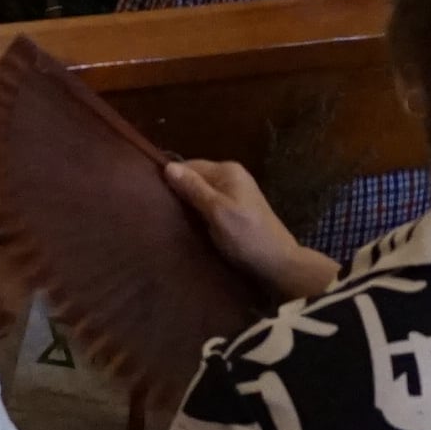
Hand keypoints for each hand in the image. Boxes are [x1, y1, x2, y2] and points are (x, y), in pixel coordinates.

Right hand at [165, 159, 339, 300]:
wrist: (277, 264)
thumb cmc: (246, 236)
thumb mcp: (217, 211)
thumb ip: (194, 189)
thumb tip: (168, 166)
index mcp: (228, 170)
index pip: (190, 165)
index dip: (173, 179)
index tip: (153, 195)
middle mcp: (233, 176)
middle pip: (197, 178)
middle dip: (181, 192)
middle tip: (160, 211)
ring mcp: (237, 193)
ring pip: (203, 193)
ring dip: (189, 205)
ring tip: (172, 220)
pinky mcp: (237, 211)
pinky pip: (211, 205)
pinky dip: (200, 214)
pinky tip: (191, 226)